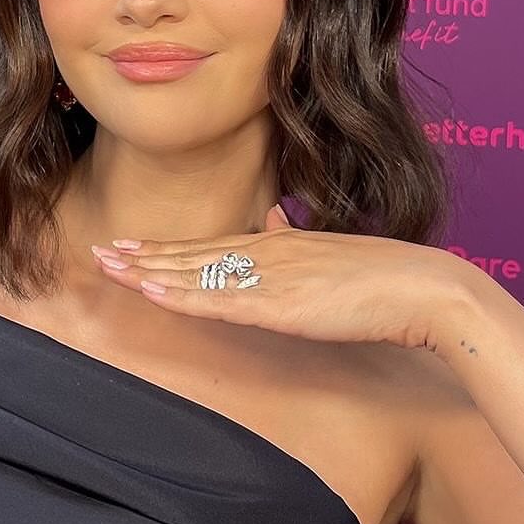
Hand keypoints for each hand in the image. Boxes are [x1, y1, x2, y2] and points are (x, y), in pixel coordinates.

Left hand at [91, 203, 468, 352]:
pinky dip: (177, 294)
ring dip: (148, 271)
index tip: (133, 247)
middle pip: (193, 255)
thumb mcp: (335, 254)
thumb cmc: (390, 279)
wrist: (424, 289)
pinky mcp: (277, 304)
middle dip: (143, 255)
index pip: (213, 247)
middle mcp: (268, 252)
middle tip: (100, 252)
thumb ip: (301, 240)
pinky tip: (148, 289)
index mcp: (282, 244)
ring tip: (108, 267)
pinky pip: (215, 299)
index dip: (169, 249)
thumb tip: (277, 218)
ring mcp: (270, 277)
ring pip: (195, 273)